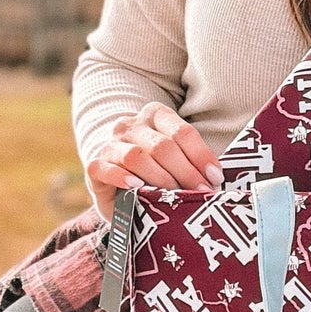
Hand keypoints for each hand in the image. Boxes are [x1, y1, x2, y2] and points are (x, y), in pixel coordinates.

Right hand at [85, 102, 223, 223]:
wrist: (120, 185)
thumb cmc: (157, 172)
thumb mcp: (177, 161)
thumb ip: (193, 163)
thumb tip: (215, 179)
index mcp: (155, 115)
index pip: (182, 132)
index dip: (201, 156)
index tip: (215, 179)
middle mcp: (131, 125)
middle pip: (162, 146)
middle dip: (185, 172)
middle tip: (200, 194)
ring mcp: (111, 144)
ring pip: (137, 156)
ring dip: (160, 178)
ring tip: (174, 196)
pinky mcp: (95, 165)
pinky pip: (105, 168)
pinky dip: (122, 178)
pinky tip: (137, 187)